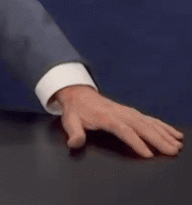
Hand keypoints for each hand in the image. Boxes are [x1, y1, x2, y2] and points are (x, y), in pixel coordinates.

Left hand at [52, 85, 183, 157]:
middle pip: (141, 126)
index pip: (123, 130)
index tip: (147, 153)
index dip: (136, 142)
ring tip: (177, 144)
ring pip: (149, 123)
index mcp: (106, 117)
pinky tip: (174, 133)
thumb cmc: (76, 110)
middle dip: (158, 139)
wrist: (78, 93)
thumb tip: (75, 142)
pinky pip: (150, 119)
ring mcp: (128, 112)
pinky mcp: (132, 112)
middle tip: (171, 151)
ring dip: (164, 133)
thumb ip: (74, 132)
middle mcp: (120, 113)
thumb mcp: (69, 121)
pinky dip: (163, 126)